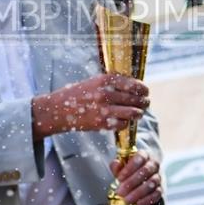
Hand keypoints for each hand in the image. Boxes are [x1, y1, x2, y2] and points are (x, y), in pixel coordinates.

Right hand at [31, 74, 148, 139]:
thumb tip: (134, 86)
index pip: (133, 84)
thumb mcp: (94, 81)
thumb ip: (113, 82)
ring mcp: (104, 110)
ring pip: (132, 113)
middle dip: (144, 102)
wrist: (57, 110)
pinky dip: (126, 123)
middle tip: (146, 103)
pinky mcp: (101, 124)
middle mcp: (106, 94)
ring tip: (139, 113)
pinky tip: (124, 120)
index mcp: (105, 80)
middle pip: (135, 99)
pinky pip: (122, 124)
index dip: (143, 89)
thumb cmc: (77, 94)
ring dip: (139, 113)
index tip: (146, 91)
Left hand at [111, 151, 162, 204]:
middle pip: (146, 171)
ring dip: (138, 192)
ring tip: (127, 199)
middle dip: (132, 182)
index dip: (130, 168)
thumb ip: (118, 165)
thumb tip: (115, 164)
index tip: (119, 178)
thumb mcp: (123, 165)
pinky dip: (147, 199)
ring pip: (152, 183)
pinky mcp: (161, 188)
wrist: (144, 173)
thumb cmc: (131, 168)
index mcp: (145, 155)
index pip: (140, 157)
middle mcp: (154, 164)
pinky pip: (157, 194)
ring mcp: (159, 176)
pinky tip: (137, 203)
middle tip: (120, 192)